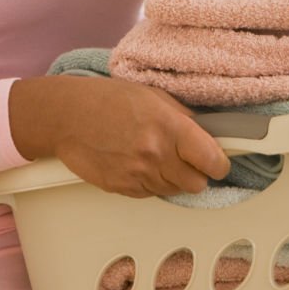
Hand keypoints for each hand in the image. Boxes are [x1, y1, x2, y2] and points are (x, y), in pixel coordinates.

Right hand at [9, 75, 230, 197]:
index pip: (212, 160)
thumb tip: (206, 134)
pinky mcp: (123, 189)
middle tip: (188, 158)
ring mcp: (139, 175)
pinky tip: (138, 161)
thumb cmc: (107, 99)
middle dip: (197, 172)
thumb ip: (182, 117)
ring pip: (174, 191)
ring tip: (156, 154)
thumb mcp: (153, 95)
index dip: (220, 162)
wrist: (68, 117)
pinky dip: (151, 182)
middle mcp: (156, 155)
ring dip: (173, 177)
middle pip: (197, 184)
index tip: (219, 159)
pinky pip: (151, 194)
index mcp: (169, 127)